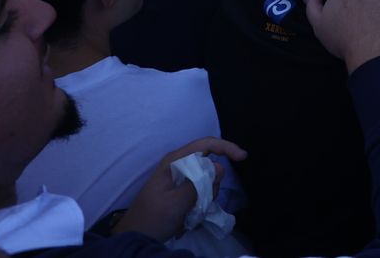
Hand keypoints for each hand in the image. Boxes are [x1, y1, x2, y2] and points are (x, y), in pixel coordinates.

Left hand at [115, 136, 247, 239]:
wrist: (136, 236)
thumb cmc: (153, 217)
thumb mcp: (177, 202)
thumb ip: (199, 183)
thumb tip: (220, 167)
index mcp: (175, 161)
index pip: (206, 144)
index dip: (226, 147)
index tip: (243, 157)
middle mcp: (178, 165)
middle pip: (209, 164)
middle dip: (212, 183)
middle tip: (203, 202)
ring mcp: (180, 178)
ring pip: (206, 180)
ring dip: (206, 196)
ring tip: (192, 213)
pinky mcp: (180, 190)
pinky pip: (200, 191)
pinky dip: (200, 202)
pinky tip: (191, 215)